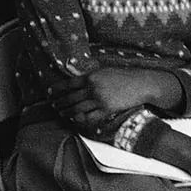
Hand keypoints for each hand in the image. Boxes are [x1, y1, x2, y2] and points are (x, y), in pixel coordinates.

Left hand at [47, 67, 176, 126]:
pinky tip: (76, 119)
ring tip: (62, 113)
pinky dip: (81, 119)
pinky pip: (90, 117)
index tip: (50, 93)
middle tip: (53, 106)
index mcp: (90, 77)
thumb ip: (90, 76)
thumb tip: (77, 78)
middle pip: (70, 98)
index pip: (68, 84)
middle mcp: (92, 88)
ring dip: (67, 112)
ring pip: (77, 109)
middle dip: (60, 103)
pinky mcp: (106, 109)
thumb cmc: (123, 76)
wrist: (140, 84)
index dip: (57, 90)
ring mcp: (99, 100)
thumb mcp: (104, 71)